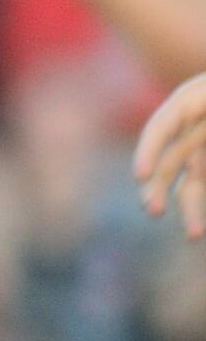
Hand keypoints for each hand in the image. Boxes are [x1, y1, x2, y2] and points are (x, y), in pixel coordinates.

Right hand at [143, 74, 205, 239]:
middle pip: (170, 163)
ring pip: (191, 184)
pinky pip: (203, 182)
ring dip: (190, 209)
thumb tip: (203, 157)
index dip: (148, 151)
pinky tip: (201, 224)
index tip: (141, 176)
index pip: (160, 128)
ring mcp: (203, 149)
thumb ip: (192, 128)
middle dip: (160, 189)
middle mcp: (194, 130)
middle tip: (153, 212)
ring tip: (193, 236)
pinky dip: (201, 205)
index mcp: (189, 103)